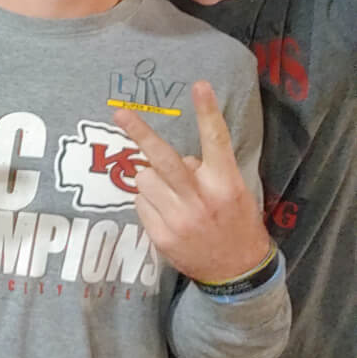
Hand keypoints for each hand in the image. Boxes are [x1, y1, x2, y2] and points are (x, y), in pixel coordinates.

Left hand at [114, 81, 269, 282]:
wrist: (237, 272)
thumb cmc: (234, 222)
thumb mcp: (233, 192)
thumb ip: (206, 171)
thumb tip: (174, 157)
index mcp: (225, 183)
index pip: (216, 141)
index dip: (207, 112)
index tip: (199, 85)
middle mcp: (201, 198)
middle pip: (163, 159)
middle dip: (140, 133)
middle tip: (119, 113)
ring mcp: (178, 218)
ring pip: (144, 179)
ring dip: (149, 180)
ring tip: (169, 194)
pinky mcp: (160, 235)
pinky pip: (139, 203)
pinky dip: (147, 202)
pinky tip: (165, 214)